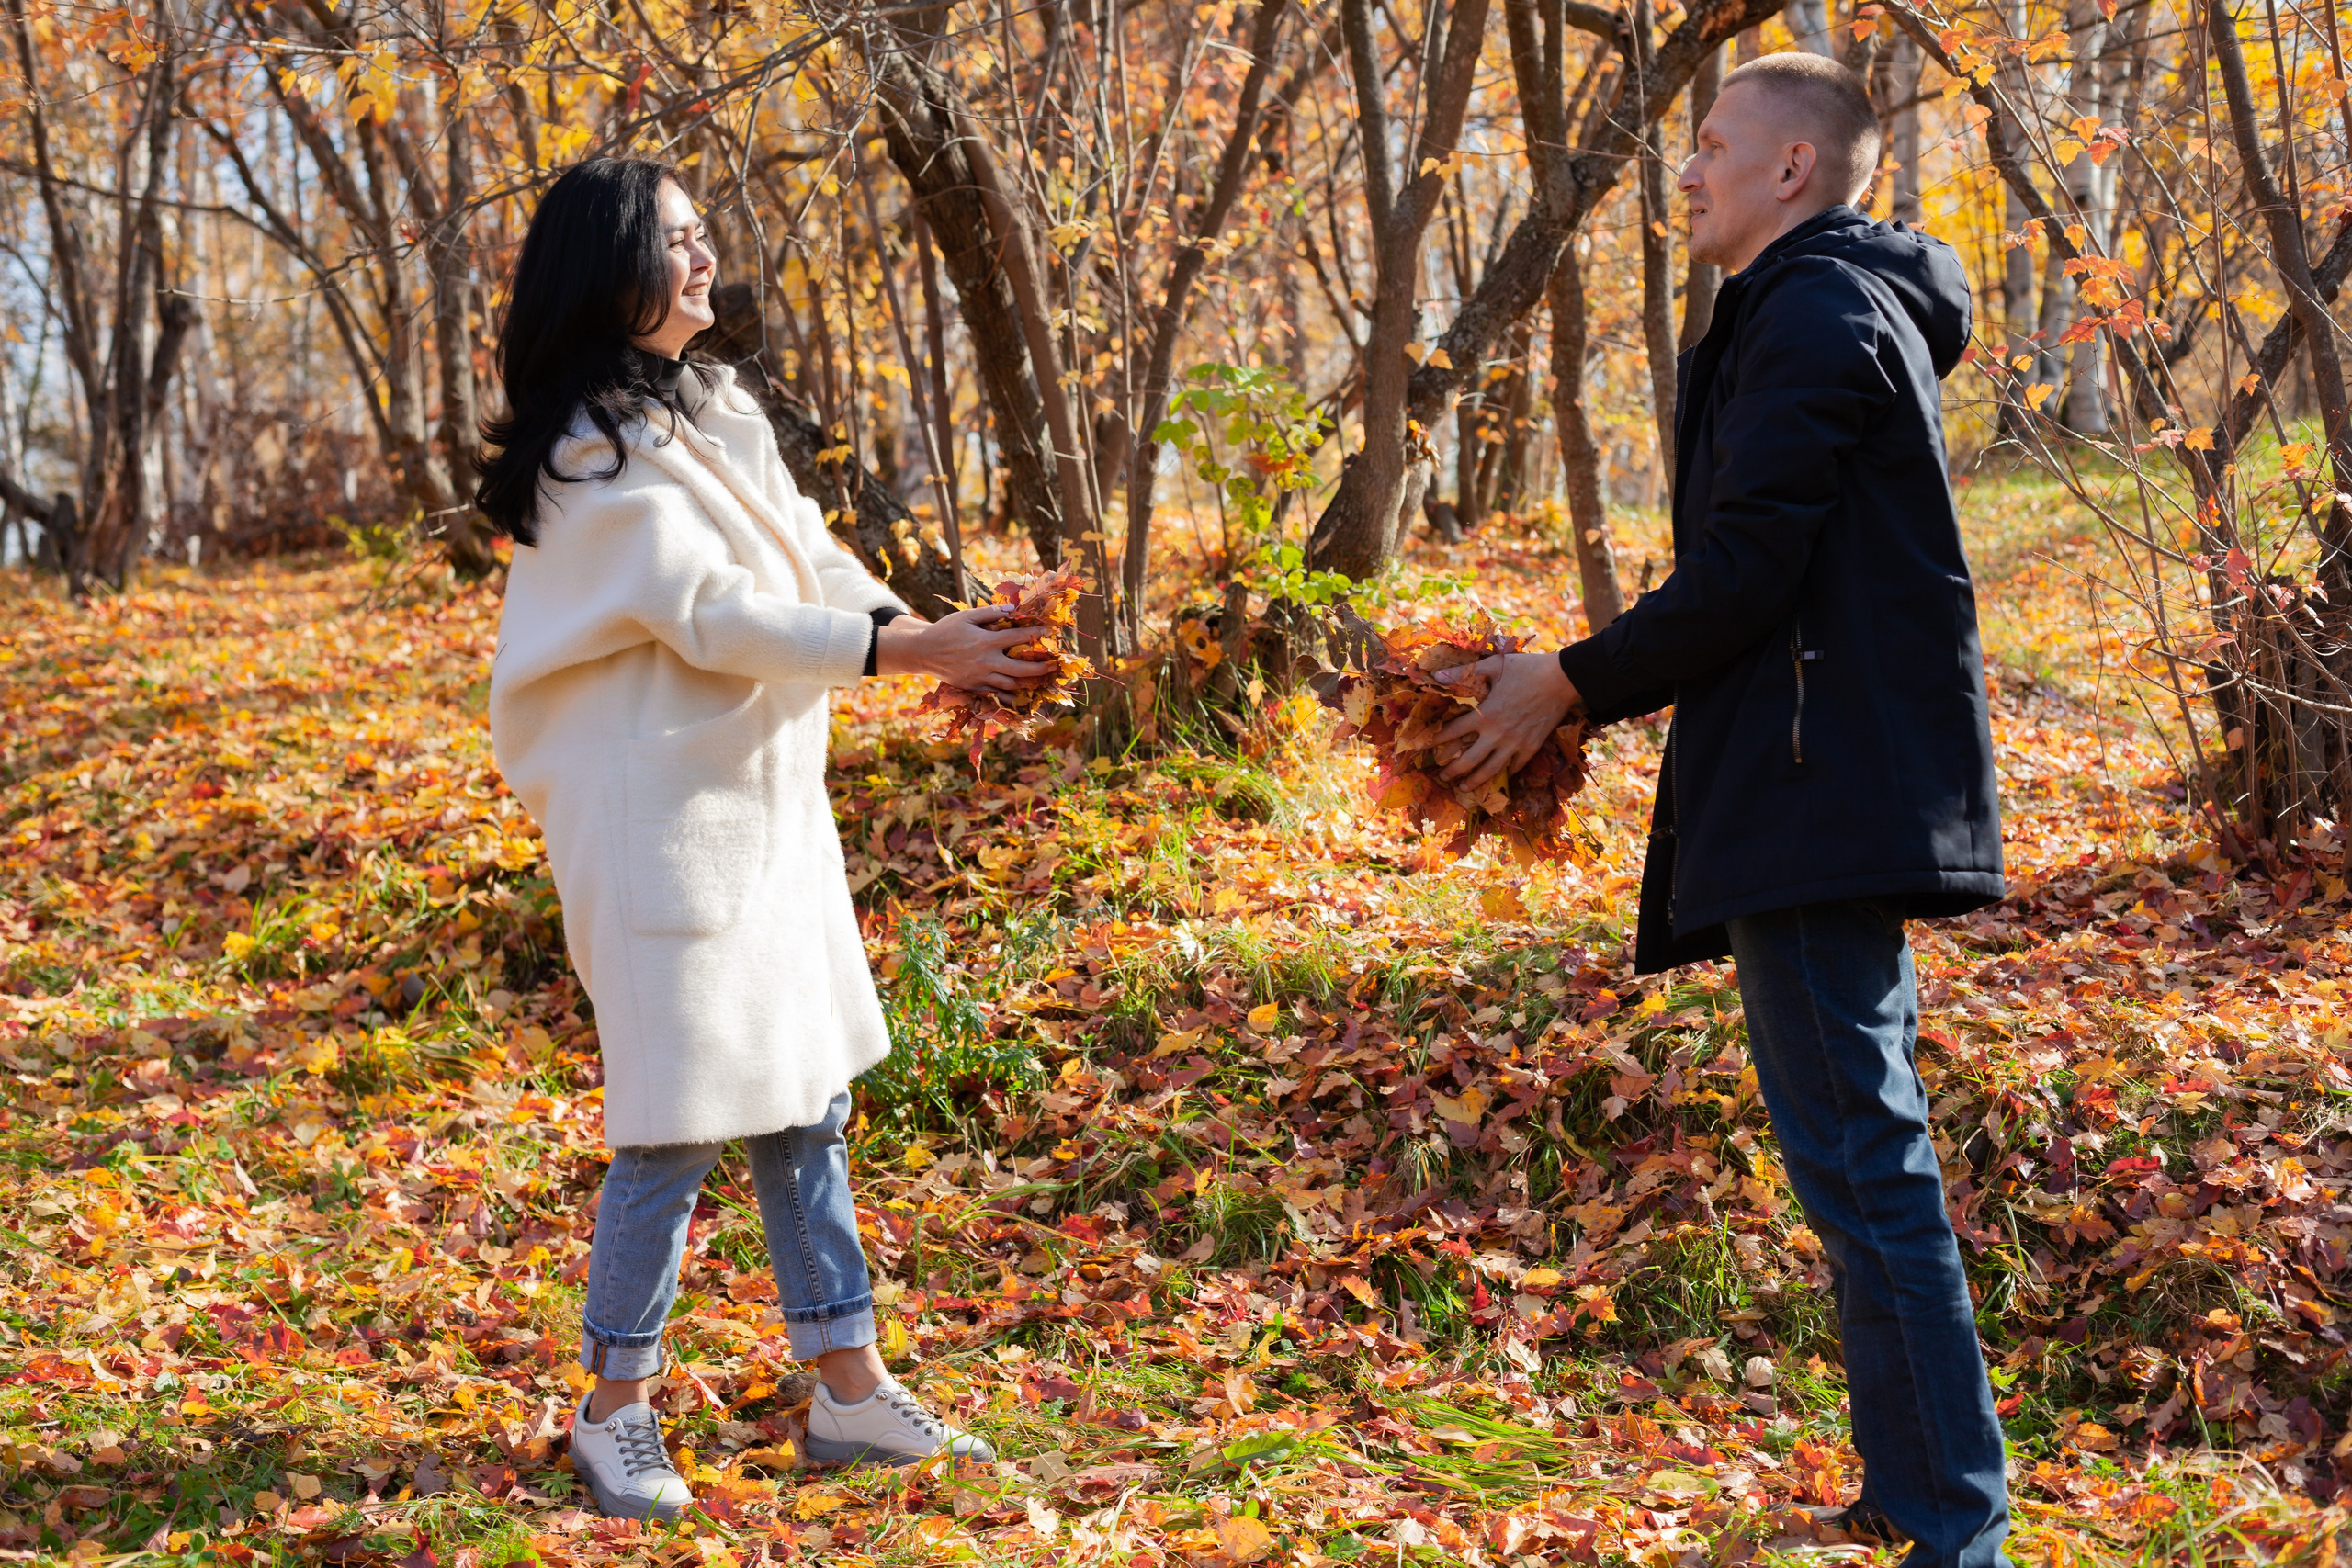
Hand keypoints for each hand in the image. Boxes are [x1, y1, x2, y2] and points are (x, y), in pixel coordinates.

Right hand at [874, 604, 1059, 690]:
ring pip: (1010, 684)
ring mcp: (980, 677)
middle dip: (1040, 668)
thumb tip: (1012, 610)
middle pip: (1021, 669)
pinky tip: (1020, 695)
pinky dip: (1010, 695)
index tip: (1047, 633)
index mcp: (986, 641)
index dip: (1036, 635)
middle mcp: (986, 661)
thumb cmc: (946, 630)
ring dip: (1027, 683)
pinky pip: (996, 694)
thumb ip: (990, 613)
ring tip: (1039, 679)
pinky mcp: (974, 687)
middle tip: (1052, 665)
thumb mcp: (966, 616)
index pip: (1018, 638)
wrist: (924, 652)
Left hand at [1433, 651, 1581, 792]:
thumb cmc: (1527, 669)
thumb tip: (1436, 675)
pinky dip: (1504, 774)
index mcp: (1484, 714)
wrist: (1562, 679)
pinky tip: (1496, 777)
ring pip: (1490, 769)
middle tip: (1441, 776)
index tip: (1426, 748)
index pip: (1453, 732)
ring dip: (1474, 780)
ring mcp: (1515, 743)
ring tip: (1463, 786)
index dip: (1436, 741)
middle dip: (1452, 770)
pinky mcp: (1532, 747)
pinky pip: (1515, 766)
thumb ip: (1464, 672)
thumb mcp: (1493, 665)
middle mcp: (1497, 734)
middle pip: (1468, 760)